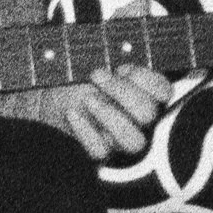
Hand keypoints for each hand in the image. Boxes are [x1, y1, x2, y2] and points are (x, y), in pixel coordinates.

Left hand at [38, 61, 179, 169]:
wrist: (48, 98)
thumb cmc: (77, 76)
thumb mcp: (97, 61)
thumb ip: (114, 59)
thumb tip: (122, 62)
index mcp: (146, 95)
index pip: (164, 91)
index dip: (146, 79)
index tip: (122, 68)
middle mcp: (139, 121)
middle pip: (147, 114)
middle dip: (122, 92)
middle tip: (97, 76)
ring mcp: (121, 140)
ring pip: (133, 141)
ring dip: (109, 115)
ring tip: (87, 97)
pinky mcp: (100, 152)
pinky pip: (100, 151)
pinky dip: (85, 130)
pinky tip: (72, 113)